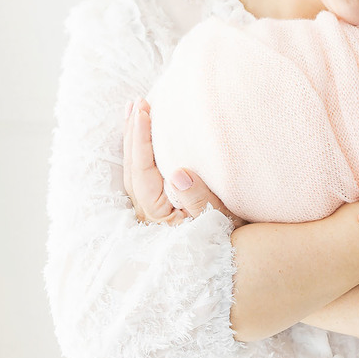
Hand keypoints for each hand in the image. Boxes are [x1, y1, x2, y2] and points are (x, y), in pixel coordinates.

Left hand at [123, 99, 240, 227]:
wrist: (226, 255)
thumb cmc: (225, 234)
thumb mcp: (218, 218)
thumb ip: (198, 198)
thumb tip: (177, 173)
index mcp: (156, 212)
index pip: (142, 170)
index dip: (141, 138)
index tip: (143, 111)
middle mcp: (147, 210)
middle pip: (132, 166)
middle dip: (133, 131)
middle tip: (137, 102)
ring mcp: (150, 207)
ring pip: (134, 167)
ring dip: (133, 137)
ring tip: (134, 109)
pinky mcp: (158, 203)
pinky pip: (142, 171)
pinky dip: (140, 149)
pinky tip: (143, 134)